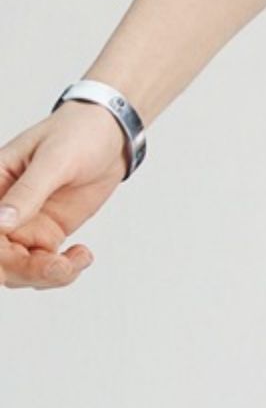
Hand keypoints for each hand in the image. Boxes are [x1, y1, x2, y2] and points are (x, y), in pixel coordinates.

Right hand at [0, 104, 128, 288]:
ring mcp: (24, 226)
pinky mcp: (46, 235)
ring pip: (18, 270)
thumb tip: (0, 222)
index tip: (11, 259)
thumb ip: (29, 191)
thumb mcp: (55, 158)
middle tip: (55, 267)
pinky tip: (81, 257)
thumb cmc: (78, 132)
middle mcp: (2, 210)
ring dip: (45, 275)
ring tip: (76, 261)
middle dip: (23, 270)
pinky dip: (61, 272)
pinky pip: (43, 267)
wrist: (112, 133)